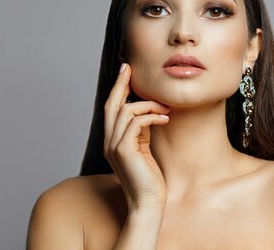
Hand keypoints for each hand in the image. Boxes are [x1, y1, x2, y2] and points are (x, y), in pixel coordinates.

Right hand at [103, 63, 169, 211]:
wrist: (147, 204)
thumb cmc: (149, 180)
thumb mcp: (143, 149)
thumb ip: (140, 132)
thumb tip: (148, 113)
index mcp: (112, 141)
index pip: (111, 109)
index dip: (117, 89)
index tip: (126, 72)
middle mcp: (109, 142)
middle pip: (111, 104)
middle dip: (120, 84)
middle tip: (130, 68)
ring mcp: (114, 146)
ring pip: (125, 111)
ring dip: (148, 104)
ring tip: (165, 108)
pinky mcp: (124, 150)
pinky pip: (136, 122)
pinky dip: (152, 116)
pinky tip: (165, 118)